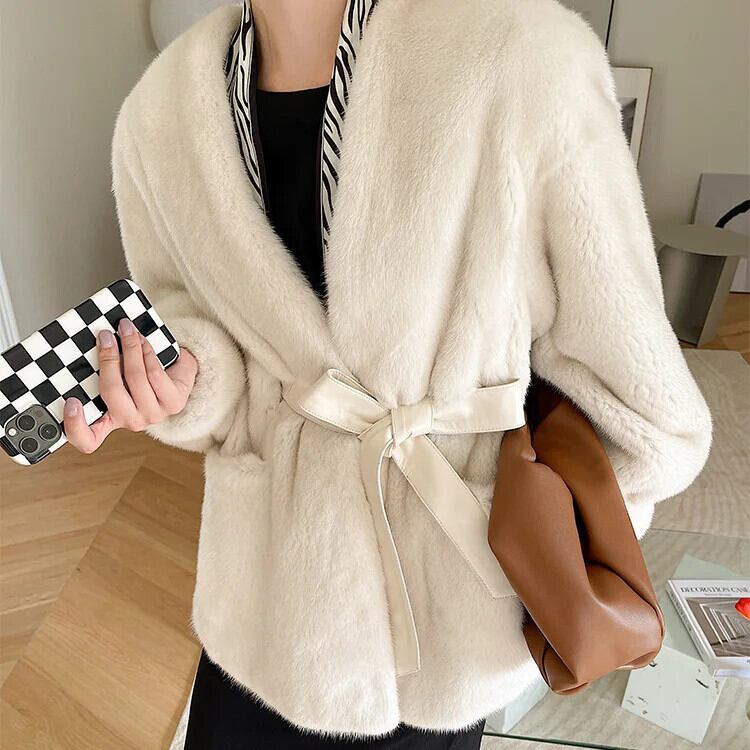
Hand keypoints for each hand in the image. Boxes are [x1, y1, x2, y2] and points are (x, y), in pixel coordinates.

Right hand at [63, 318, 197, 453]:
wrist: (177, 375)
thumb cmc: (142, 376)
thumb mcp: (117, 376)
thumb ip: (100, 370)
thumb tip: (92, 342)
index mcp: (110, 420)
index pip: (88, 439)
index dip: (76, 426)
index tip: (70, 402)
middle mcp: (131, 421)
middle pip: (112, 393)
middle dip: (108, 360)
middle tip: (105, 337)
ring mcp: (154, 415)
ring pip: (136, 379)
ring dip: (130, 349)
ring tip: (126, 330)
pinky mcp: (173, 403)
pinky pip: (155, 374)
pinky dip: (147, 353)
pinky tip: (143, 341)